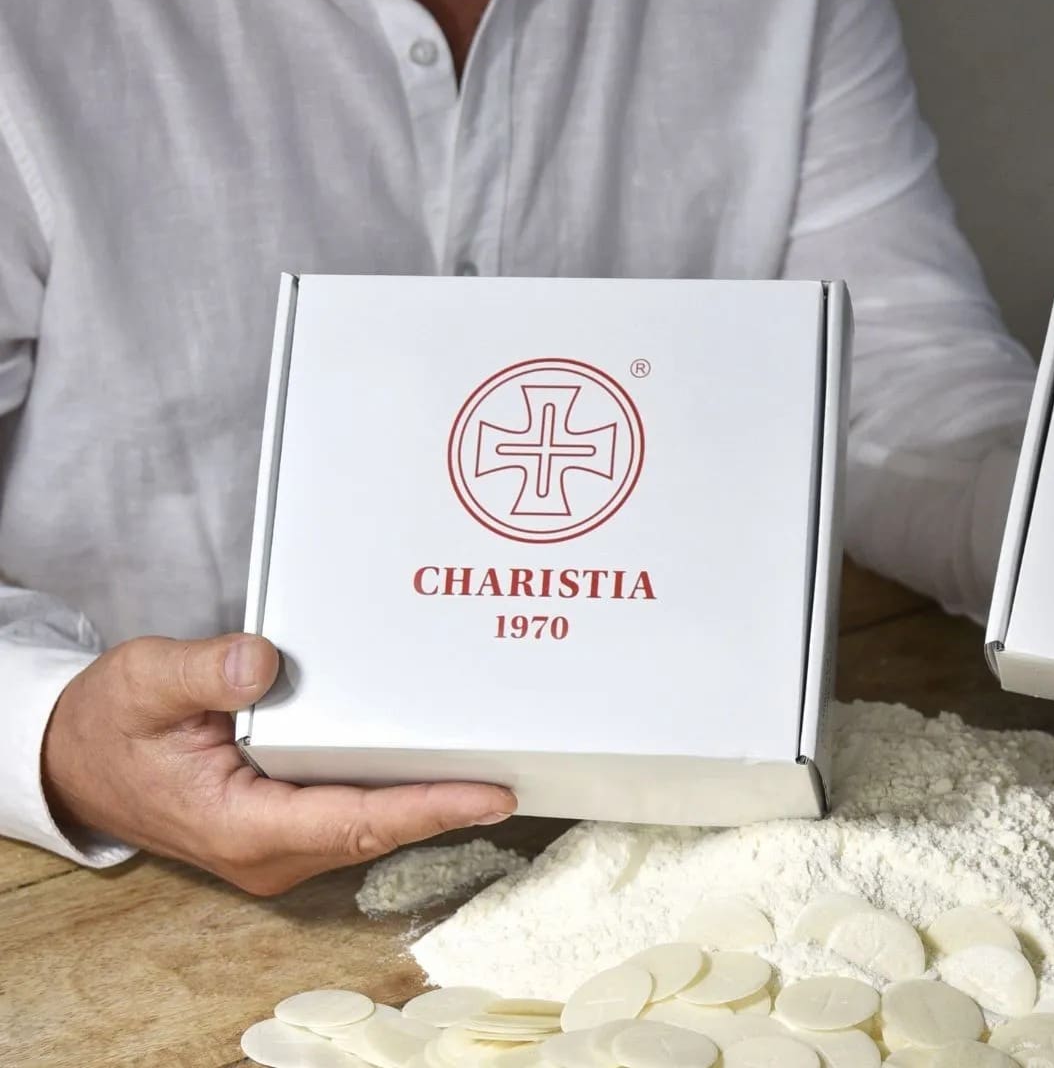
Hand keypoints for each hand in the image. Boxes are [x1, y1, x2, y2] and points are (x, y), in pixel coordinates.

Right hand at [42, 633, 515, 893]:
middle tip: (517, 769)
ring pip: (369, 826)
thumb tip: (262, 663)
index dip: (425, 809)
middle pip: (377, 829)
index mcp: (238, 825)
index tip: (488, 795)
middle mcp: (268, 848)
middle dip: (446, 805)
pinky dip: (395, 793)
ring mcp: (278, 843)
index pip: (352, 822)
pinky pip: (352, 813)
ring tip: (491, 766)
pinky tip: (428, 764)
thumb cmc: (110, 725)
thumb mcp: (144, 685)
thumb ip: (202, 674)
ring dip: (427, 801)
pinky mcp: (282, 824)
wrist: (77, 760)